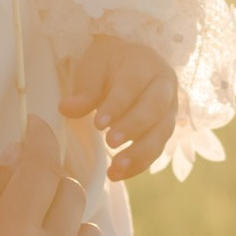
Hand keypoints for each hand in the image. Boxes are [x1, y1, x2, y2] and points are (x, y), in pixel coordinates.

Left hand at [59, 31, 178, 183]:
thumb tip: (65, 109)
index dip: (117, 105)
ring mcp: (169, 108)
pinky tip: (118, 174)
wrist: (131, 61)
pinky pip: (157, 149)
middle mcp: (163, 86)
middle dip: (133, 127)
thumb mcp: (93, 69)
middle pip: (154, 108)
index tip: (98, 124)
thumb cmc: (109, 65)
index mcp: (145, 65)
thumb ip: (84, 91)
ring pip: (161, 132)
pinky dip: (139, 164)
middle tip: (110, 143)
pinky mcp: (166, 128)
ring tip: (116, 168)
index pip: (132, 85)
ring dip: (140, 153)